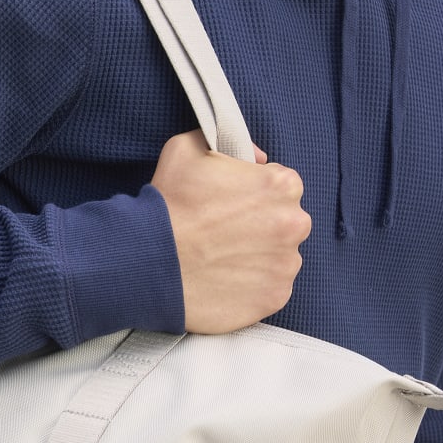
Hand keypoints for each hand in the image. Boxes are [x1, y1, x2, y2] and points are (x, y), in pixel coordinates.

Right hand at [150, 130, 310, 333]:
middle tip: (223, 234)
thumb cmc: (168, 204)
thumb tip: (257, 158)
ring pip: (279, 258)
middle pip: (285, 222)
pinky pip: (269, 289)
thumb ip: (230, 144)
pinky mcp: (274, 299)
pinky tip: (222, 280)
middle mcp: (294, 224)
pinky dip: (251, 288)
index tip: (230, 205)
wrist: (148, 261)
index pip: (281, 185)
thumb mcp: (188, 148)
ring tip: (219, 259)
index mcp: (282, 185)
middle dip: (261, 225)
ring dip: (257, 257)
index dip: (253, 193)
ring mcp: (286, 265)